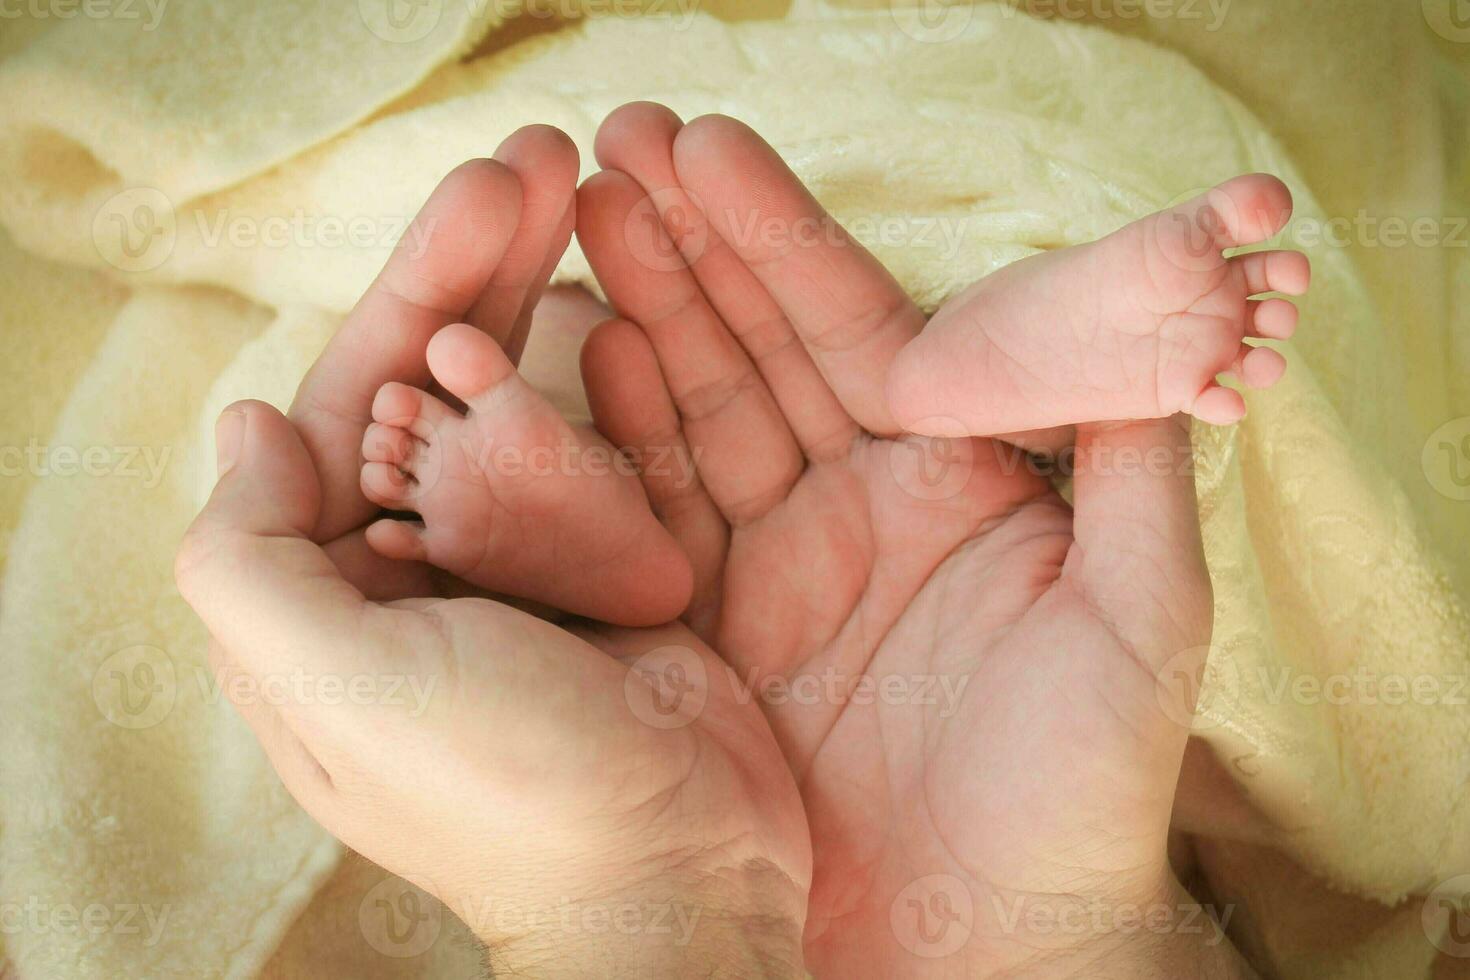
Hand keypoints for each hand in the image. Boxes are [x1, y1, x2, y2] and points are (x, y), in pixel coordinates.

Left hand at [177, 136, 810, 973]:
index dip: (408, 296)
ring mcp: (521, 570)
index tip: (480, 202)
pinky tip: (635, 303)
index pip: (346, 410)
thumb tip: (251, 423)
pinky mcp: (610, 572)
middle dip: (485, 271)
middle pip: (438, 388)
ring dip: (552, 300)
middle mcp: (417, 571)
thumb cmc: (506, 794)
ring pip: (525, 409)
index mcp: (330, 595)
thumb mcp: (339, 688)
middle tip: (544, 157)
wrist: (677, 876)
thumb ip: (251, 559)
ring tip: (596, 194)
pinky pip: (606, 456)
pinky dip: (619, 381)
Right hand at [577, 104, 1249, 977]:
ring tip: (577, 221)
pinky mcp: (712, 637)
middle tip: (614, 148)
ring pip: (696, 416)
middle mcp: (857, 506)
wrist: (986, 949)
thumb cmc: (1083, 797)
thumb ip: (1127, 460)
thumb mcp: (1139, 615)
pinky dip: (611, 440)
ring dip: (641, 315)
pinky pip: (653, 521)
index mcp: (954, 481)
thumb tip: (1129, 315)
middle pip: (760, 350)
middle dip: (691, 248)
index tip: (706, 152)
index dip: (781, 238)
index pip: (858, 327)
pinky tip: (573, 357)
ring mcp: (777, 568)